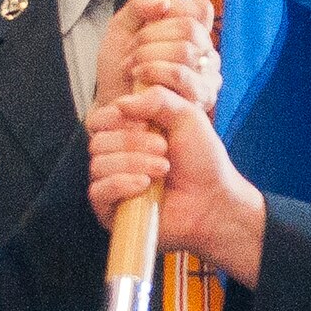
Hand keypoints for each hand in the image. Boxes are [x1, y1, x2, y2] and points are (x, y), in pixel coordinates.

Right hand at [86, 87, 265, 286]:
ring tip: (163, 168)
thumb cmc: (201, 160)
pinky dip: (121, 183)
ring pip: (98, 165)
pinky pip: (98, 191)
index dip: (116, 117)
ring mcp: (111, 184)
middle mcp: (114, 158)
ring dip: (133, 163)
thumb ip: (158, 99)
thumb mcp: (187, 117)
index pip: (99, 120)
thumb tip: (121, 103)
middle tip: (163, 148)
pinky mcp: (110, 210)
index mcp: (126, 133)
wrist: (212, 198)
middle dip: (132, 142)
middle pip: (98, 142)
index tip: (145, 123)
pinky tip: (145, 185)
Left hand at [93, 0, 219, 113]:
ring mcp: (207, 79)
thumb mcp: (121, 29)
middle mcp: (206, 56)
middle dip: (150, 37)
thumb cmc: (120, 73)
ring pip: (185, 51)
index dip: (173, 10)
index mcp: (193, 36)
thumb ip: (139, 6)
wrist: (111, 109)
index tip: (148, 23)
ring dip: (148, 56)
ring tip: (132, 68)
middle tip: (131, 52)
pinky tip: (138, 81)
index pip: (201, 8)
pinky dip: (152, 72)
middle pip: (190, 28)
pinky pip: (180, 74)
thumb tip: (164, 3)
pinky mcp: (200, 101)